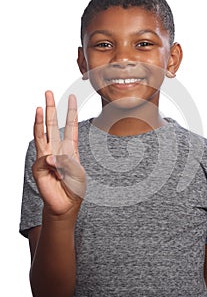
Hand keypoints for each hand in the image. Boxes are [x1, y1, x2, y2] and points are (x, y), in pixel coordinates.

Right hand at [32, 91, 85, 215]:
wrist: (66, 204)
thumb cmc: (74, 187)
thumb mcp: (78, 172)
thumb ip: (66, 162)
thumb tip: (50, 158)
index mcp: (70, 148)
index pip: (70, 125)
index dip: (71, 111)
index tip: (72, 97)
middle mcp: (57, 148)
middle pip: (53, 124)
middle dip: (51, 108)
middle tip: (48, 92)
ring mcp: (47, 156)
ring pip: (41, 133)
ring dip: (41, 120)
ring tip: (40, 106)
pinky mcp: (39, 167)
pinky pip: (44, 159)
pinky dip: (50, 162)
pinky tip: (55, 168)